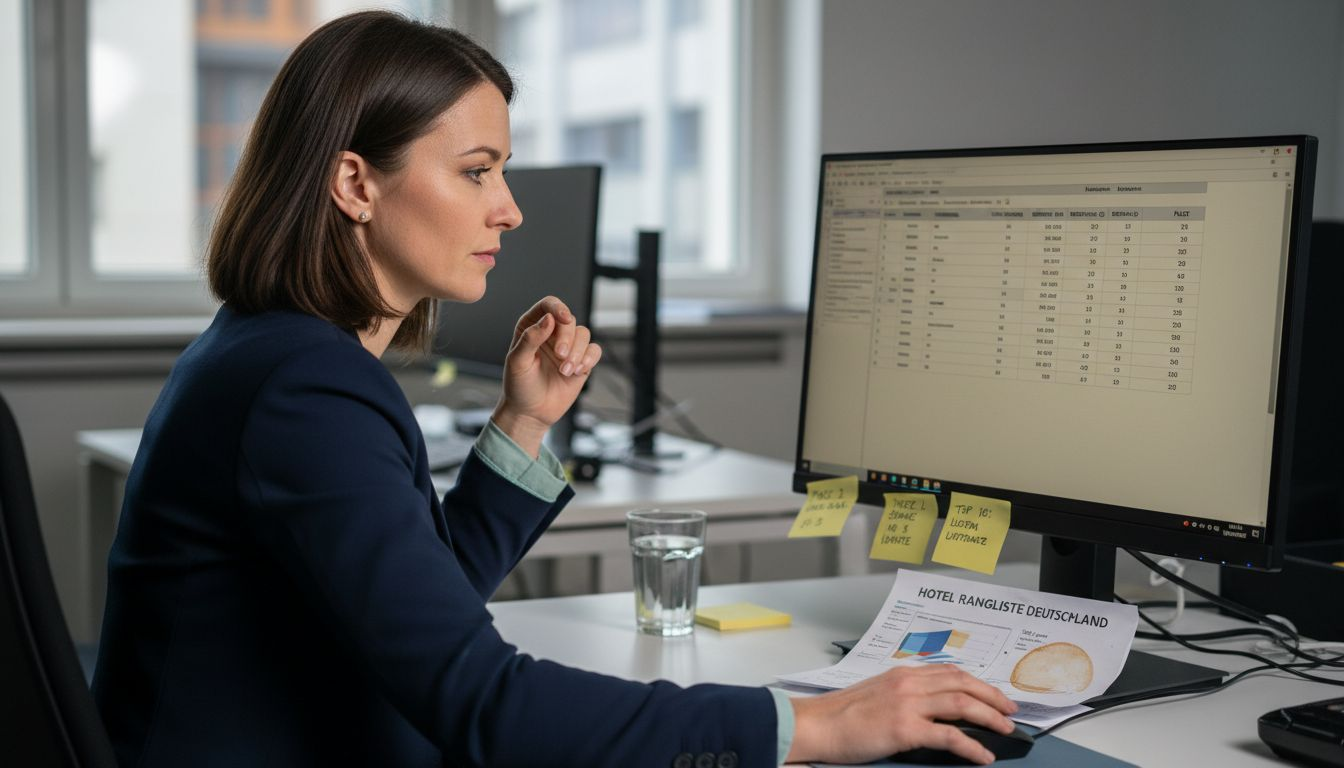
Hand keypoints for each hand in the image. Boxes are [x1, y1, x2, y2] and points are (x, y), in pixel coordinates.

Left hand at [492, 296, 601, 456]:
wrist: (530, 412)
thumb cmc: (519, 386)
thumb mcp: (517, 362)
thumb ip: (530, 338)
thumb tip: (548, 319)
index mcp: (531, 327)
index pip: (548, 305)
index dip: (558, 308)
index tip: (564, 318)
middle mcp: (551, 333)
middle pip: (569, 320)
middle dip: (567, 338)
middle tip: (560, 356)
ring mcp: (568, 347)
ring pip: (583, 334)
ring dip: (577, 352)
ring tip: (566, 370)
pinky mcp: (581, 361)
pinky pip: (594, 350)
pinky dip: (589, 359)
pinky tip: (578, 370)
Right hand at [787, 665, 1017, 764]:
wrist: (817, 725)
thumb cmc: (841, 716)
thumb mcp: (877, 695)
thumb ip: (905, 696)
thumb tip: (933, 711)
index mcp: (903, 674)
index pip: (951, 672)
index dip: (978, 683)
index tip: (994, 695)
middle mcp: (909, 683)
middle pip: (963, 683)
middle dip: (993, 697)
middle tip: (1011, 711)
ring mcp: (908, 704)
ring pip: (962, 704)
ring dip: (990, 716)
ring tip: (1005, 730)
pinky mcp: (905, 728)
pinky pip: (950, 736)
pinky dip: (972, 746)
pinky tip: (983, 756)